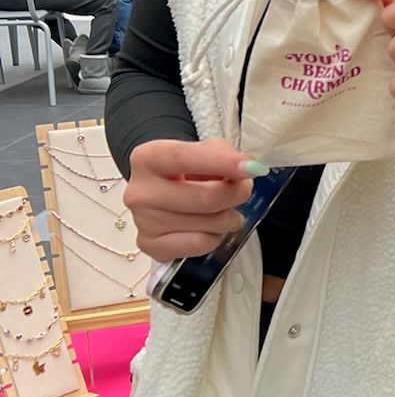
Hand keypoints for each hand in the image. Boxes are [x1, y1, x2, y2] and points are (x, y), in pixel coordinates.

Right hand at [125, 137, 256, 260]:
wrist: (163, 190)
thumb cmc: (188, 169)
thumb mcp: (205, 151)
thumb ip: (225, 155)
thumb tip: (249, 168)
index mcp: (147, 158)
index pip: (184, 158)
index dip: (221, 163)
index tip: (252, 168)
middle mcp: (139, 191)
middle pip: (205, 198)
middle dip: (236, 195)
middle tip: (244, 191)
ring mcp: (143, 222)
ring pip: (209, 225)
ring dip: (229, 218)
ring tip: (223, 210)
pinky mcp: (150, 246)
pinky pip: (201, 245)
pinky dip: (215, 237)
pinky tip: (209, 228)